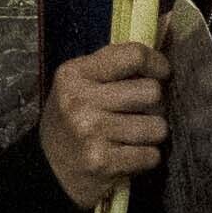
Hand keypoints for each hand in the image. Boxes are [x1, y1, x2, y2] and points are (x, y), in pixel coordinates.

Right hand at [39, 40, 179, 209]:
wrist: (47, 171)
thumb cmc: (72, 122)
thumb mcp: (80, 85)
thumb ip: (114, 67)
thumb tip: (164, 41)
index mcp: (75, 74)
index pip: (132, 55)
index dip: (156, 63)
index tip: (162, 73)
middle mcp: (80, 100)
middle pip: (152, 92)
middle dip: (153, 105)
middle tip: (140, 113)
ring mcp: (91, 132)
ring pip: (157, 126)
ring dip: (151, 134)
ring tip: (133, 137)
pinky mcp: (102, 162)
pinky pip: (151, 155)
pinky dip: (146, 157)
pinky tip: (128, 156)